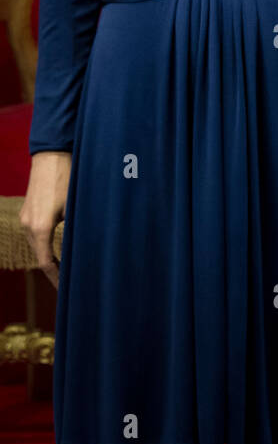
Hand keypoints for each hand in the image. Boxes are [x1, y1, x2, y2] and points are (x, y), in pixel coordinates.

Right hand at [19, 151, 70, 288]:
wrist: (52, 154)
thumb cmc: (68, 178)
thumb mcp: (76, 207)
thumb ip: (76, 232)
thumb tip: (86, 252)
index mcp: (40, 228)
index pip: (45, 263)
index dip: (56, 278)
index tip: (67, 290)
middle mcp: (28, 225)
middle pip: (40, 256)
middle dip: (54, 270)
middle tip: (72, 281)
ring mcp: (25, 217)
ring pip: (37, 245)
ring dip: (50, 256)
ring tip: (66, 267)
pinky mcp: (28, 210)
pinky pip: (35, 234)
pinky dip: (46, 243)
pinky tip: (58, 246)